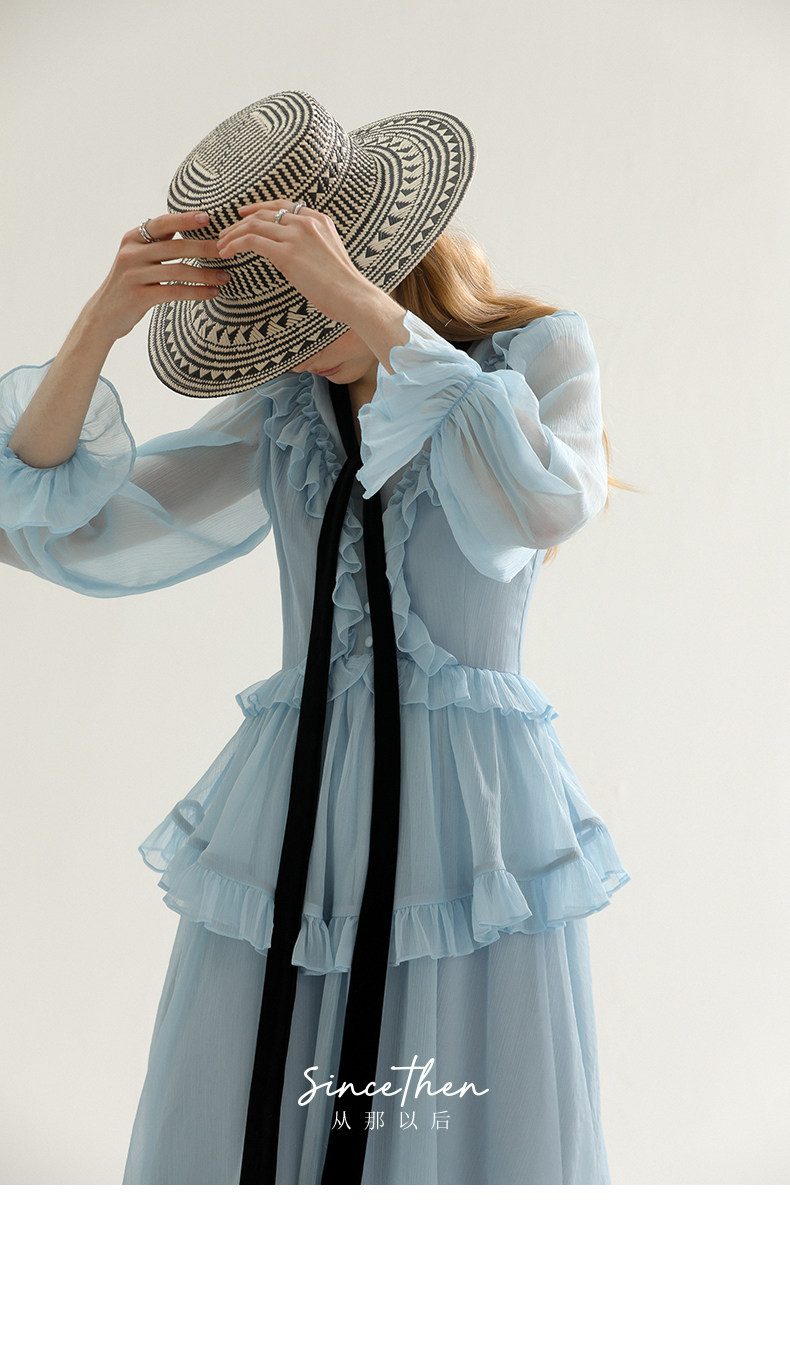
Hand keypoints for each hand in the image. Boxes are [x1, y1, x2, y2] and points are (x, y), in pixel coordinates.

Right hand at [84, 211, 231, 341]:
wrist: (104, 315)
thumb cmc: (128, 283)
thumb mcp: (136, 257)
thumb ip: (156, 242)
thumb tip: (184, 223)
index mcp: (132, 238)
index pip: (162, 223)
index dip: (184, 219)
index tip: (208, 218)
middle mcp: (131, 253)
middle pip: (175, 247)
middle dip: (205, 248)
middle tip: (227, 251)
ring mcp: (134, 275)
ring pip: (178, 271)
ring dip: (205, 274)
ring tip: (225, 276)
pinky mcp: (139, 296)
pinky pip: (175, 291)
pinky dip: (197, 292)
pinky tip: (213, 293)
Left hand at [216, 200, 372, 326]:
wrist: (352, 295)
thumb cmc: (343, 285)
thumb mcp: (330, 255)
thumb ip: (313, 246)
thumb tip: (295, 255)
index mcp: (318, 219)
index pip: (282, 206)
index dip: (258, 208)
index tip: (243, 214)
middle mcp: (306, 222)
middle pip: (263, 214)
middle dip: (239, 223)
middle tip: (225, 234)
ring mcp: (296, 235)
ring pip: (253, 225)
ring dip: (233, 235)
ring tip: (221, 246)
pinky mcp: (287, 253)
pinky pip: (251, 241)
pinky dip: (234, 245)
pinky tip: (226, 254)